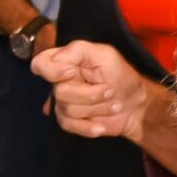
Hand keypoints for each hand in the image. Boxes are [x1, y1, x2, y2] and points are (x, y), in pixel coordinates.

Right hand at [32, 41, 151, 143]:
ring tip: (112, 104)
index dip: (52, 70)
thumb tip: (56, 59)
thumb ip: (78, 50)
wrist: (136, 105)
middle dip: (90, 94)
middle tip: (109, 90)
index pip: (40, 63)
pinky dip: (88, 127)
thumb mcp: (105, 54)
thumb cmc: (121, 76)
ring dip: (97, 108)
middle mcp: (61, 82)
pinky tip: (101, 124)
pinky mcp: (70, 121)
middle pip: (59, 91)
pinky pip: (68, 125)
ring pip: (67, 109)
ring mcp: (64, 102)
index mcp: (65, 61)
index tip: (72, 72)